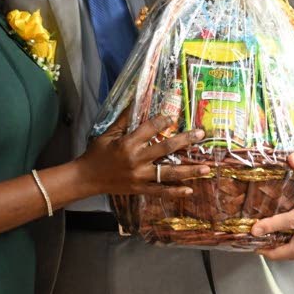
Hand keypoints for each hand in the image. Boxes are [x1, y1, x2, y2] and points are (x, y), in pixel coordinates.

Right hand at [80, 113, 208, 196]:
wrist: (87, 178)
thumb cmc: (97, 153)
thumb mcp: (108, 133)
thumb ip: (124, 119)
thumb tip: (136, 101)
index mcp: (128, 143)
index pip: (150, 129)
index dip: (163, 120)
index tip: (174, 116)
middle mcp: (136, 160)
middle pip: (165, 149)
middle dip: (185, 141)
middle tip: (201, 134)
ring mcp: (140, 177)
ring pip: (168, 173)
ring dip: (189, 171)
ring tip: (206, 168)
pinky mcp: (140, 189)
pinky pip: (160, 192)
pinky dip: (175, 192)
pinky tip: (189, 190)